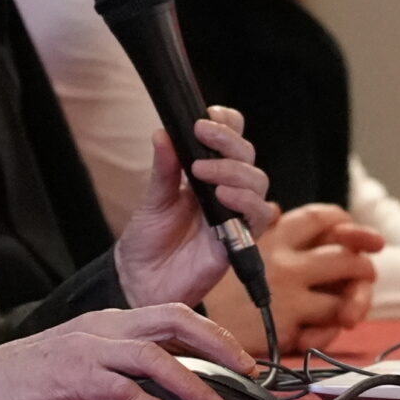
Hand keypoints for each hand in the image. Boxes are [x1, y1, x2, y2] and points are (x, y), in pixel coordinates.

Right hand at [0, 305, 257, 399]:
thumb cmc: (41, 375)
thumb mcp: (91, 359)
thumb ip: (128, 364)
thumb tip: (178, 384)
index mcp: (113, 319)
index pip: (174, 314)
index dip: (214, 333)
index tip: (243, 358)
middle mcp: (105, 325)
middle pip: (174, 319)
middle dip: (217, 343)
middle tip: (248, 371)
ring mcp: (89, 348)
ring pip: (152, 355)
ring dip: (191, 380)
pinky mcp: (73, 375)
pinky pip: (122, 389)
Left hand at [114, 106, 275, 308]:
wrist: (141, 282)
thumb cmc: (148, 240)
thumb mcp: (153, 199)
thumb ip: (164, 169)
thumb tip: (162, 132)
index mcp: (206, 173)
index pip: (230, 138)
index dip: (226, 123)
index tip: (205, 118)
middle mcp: (225, 190)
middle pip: (246, 154)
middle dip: (227, 141)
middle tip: (201, 135)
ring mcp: (235, 214)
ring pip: (257, 180)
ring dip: (233, 170)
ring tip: (203, 171)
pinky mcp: (239, 240)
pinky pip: (257, 215)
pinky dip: (244, 200)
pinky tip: (222, 196)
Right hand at [208, 203, 384, 355]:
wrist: (176, 318)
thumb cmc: (198, 277)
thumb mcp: (226, 238)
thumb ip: (259, 226)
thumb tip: (278, 210)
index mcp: (276, 236)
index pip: (324, 218)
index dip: (348, 224)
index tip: (365, 237)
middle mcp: (288, 264)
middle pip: (347, 258)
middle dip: (364, 266)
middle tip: (366, 271)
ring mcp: (291, 297)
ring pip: (345, 298)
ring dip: (356, 301)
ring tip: (352, 307)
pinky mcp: (287, 330)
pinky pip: (327, 330)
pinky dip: (331, 329)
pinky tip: (325, 326)